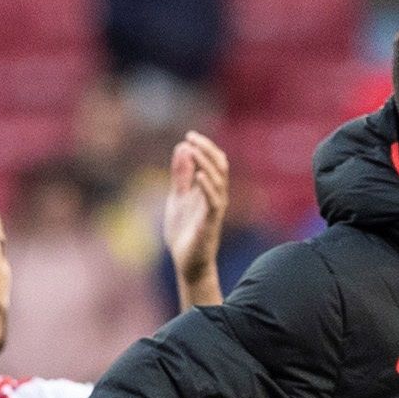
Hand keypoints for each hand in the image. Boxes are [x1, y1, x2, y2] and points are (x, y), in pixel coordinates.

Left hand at [164, 131, 230, 309]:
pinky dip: (208, 187)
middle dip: (207, 149)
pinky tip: (200, 175)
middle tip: (192, 137)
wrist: (187, 262)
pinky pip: (214, 202)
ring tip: (193, 150)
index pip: (214, 162)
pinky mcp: (210, 223)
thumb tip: (183, 148)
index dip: (205, 147)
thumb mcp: (178, 197)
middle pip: (220, 166)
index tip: (189, 135)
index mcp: (208, 190)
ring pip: (219, 181)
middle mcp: (216, 196)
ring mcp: (214, 210)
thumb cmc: (185, 231)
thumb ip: (181, 175)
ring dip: (206, 164)